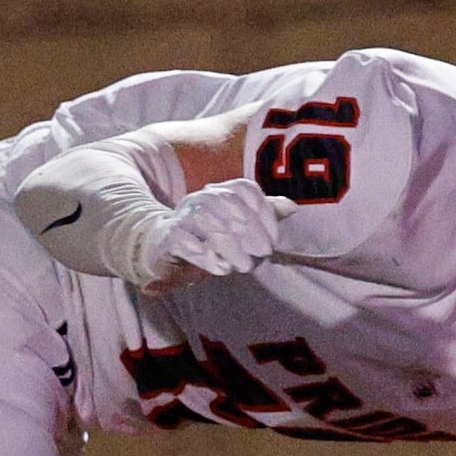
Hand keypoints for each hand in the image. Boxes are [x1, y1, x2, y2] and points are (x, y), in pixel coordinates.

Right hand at [133, 179, 294, 289]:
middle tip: (262, 254)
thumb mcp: (240, 232)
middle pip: (228, 202)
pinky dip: (200, 252)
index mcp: (220, 193)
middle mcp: (201, 199)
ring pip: (206, 219)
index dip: (264, 212)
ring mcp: (182, 216)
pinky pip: (179, 237)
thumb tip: (291, 206)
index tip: (274, 241)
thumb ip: (263, 217)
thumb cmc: (209, 242)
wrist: (163, 251)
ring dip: (229, 244)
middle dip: (250, 229)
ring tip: (242, 265)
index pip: (245, 190)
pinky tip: (216, 265)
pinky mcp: (166, 237)